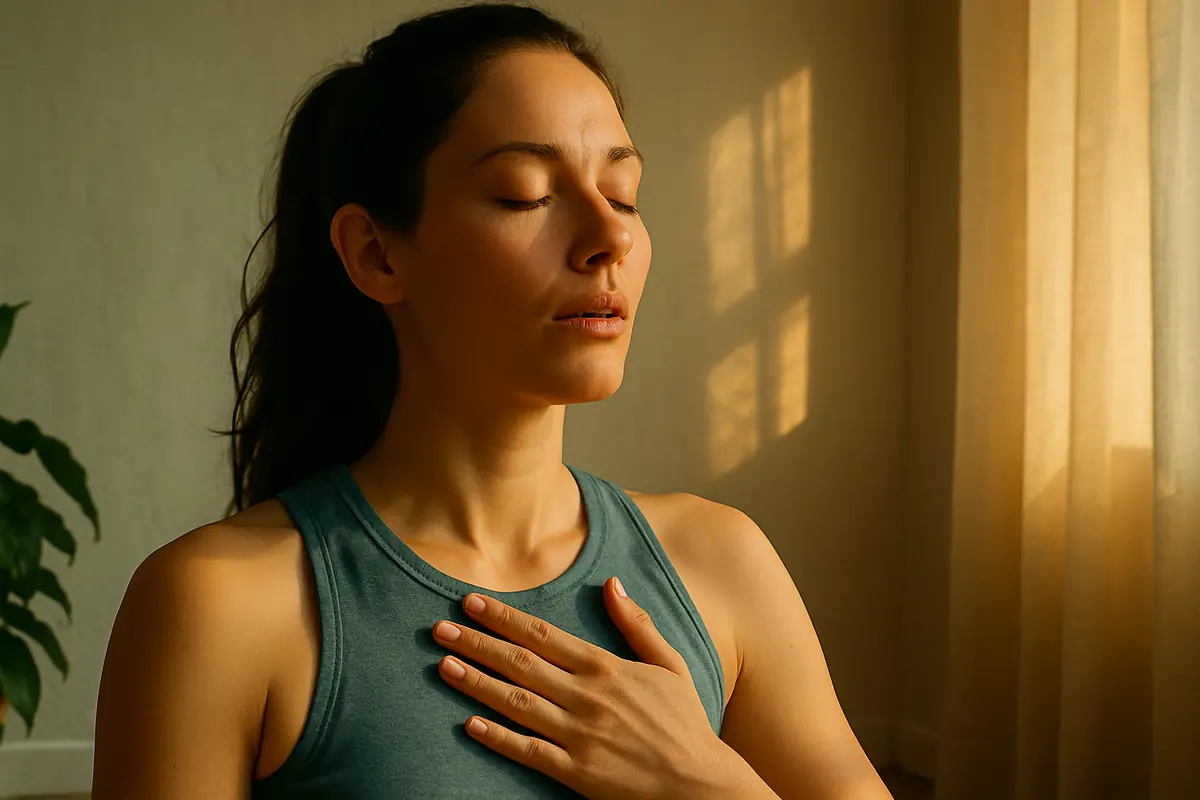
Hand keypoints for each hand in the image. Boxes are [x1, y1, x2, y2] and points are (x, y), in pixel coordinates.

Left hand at [431, 576, 736, 799]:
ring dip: (477, 683)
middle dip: (478, 642)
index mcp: (608, 667)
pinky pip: (530, 752)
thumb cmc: (684, 723)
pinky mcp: (577, 773)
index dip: (505, 617)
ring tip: (444, 665)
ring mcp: (581, 736)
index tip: (473, 602)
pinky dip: (498, 738)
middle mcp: (589, 697)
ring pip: (518, 703)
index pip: (544, 634)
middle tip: (440, 628)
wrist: (700, 784)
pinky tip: (470, 724)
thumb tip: (613, 583)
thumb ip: (637, 625)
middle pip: (521, 663)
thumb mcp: (670, 665)